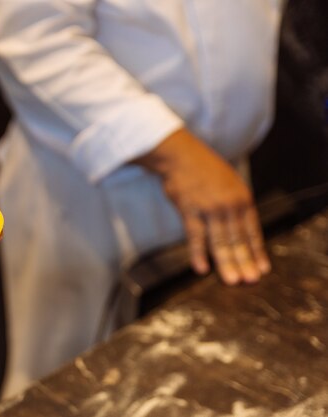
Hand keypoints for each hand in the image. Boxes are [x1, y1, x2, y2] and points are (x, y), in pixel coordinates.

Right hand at [135, 129, 270, 284]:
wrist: (180, 155)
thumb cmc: (202, 167)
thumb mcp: (228, 182)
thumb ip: (233, 203)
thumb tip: (237, 225)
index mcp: (242, 198)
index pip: (252, 231)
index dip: (257, 251)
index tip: (262, 268)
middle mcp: (229, 205)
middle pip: (238, 239)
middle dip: (244, 262)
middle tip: (249, 280)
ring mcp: (210, 209)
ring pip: (221, 242)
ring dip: (227, 263)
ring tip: (231, 280)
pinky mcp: (191, 211)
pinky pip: (196, 237)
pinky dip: (198, 254)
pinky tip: (202, 269)